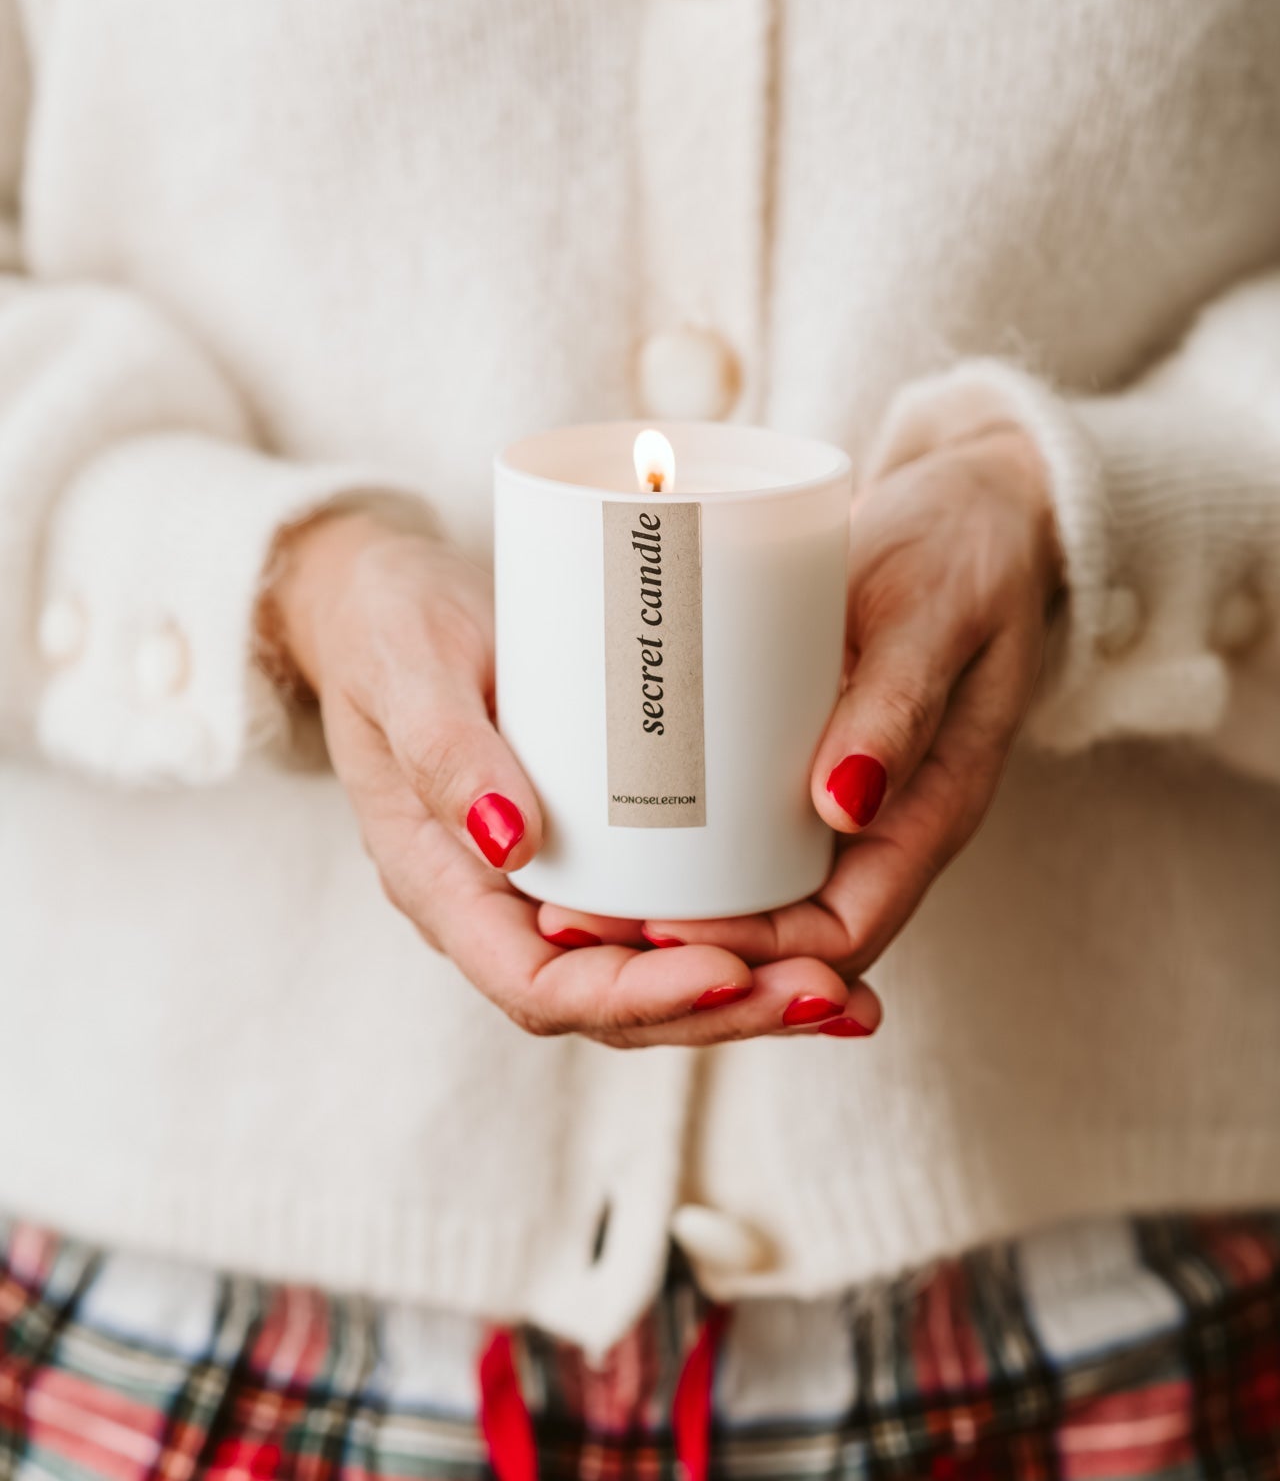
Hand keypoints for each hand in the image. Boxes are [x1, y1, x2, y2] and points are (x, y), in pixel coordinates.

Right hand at [264, 509, 881, 1047]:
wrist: (380, 597)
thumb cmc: (387, 625)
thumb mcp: (407, 670)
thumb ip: (446, 752)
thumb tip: (514, 843)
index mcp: (442, 887)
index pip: (541, 985)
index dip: (638, 994)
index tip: (730, 971)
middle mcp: (498, 908)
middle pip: (615, 1005)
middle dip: (724, 1012)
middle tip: (830, 996)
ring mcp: (549, 885)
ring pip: (651, 975)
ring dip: (749, 997)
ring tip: (846, 995)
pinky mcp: (595, 848)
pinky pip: (666, 917)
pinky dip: (741, 941)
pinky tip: (820, 940)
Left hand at [541, 425, 1063, 982]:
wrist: (976, 504)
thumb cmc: (968, 553)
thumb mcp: (940, 613)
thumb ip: (900, 700)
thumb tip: (843, 807)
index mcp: (929, 816)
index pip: (838, 935)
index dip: (751, 953)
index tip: (655, 930)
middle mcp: (877, 822)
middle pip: (778, 930)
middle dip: (682, 945)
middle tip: (571, 921)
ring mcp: (833, 789)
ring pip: (749, 886)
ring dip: (665, 905)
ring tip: (561, 895)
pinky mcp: (793, 745)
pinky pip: (734, 820)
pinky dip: (672, 839)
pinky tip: (594, 826)